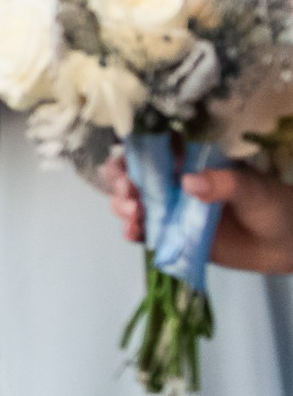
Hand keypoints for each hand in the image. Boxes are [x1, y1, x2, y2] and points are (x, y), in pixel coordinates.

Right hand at [107, 152, 292, 273]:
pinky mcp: (173, 235)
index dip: (128, 153)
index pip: (149, 150)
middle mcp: (173, 183)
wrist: (284, 245)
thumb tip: (188, 182)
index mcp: (188, 163)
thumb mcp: (253, 188)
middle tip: (128, 193)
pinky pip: (145, 232)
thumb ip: (223, 183)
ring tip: (134, 214)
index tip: (123, 163)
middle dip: (119, 182)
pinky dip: (132, 231)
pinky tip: (132, 232)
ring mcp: (171, 210)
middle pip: (130, 177)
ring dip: (122, 206)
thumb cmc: (271, 206)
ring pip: (130, 203)